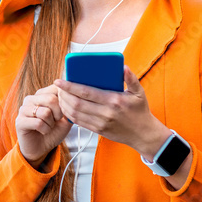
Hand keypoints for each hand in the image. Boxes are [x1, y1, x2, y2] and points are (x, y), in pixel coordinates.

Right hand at [16, 84, 72, 168]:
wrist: (41, 148)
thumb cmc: (53, 131)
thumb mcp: (66, 118)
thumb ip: (69, 106)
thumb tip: (74, 97)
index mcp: (42, 94)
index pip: (56, 87)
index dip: (65, 100)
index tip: (64, 111)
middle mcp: (31, 98)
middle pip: (51, 99)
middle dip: (59, 114)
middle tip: (56, 121)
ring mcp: (24, 109)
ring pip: (45, 112)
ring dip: (51, 124)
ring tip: (48, 126)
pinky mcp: (20, 121)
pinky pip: (38, 123)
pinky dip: (45, 130)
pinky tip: (43, 131)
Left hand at [53, 65, 169, 156]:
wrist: (143, 134)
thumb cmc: (140, 111)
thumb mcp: (139, 92)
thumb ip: (131, 79)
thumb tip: (124, 67)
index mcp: (113, 101)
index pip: (86, 92)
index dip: (70, 86)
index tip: (59, 81)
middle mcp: (105, 113)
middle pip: (77, 104)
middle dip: (63, 95)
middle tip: (57, 87)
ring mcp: (100, 123)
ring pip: (75, 114)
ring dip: (64, 105)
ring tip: (60, 96)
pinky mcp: (98, 130)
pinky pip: (79, 122)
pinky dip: (70, 114)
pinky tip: (66, 106)